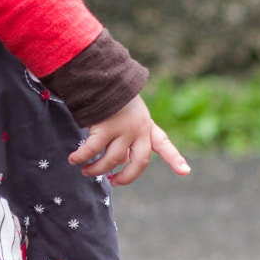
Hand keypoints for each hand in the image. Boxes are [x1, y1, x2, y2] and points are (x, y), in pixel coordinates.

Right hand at [68, 94, 190, 185]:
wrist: (101, 76)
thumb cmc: (112, 99)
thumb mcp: (128, 118)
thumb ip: (128, 140)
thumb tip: (120, 163)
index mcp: (146, 126)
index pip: (163, 143)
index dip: (175, 159)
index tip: (185, 172)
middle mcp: (139, 128)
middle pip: (140, 162)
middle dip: (127, 177)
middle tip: (114, 183)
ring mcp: (123, 128)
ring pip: (113, 160)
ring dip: (97, 169)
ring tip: (85, 171)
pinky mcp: (105, 127)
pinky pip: (92, 150)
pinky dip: (81, 157)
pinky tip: (73, 159)